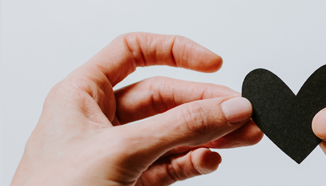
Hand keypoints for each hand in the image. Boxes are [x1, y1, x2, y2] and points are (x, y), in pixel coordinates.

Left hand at [10, 33, 263, 185]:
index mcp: (80, 94)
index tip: (213, 65)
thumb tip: (225, 107)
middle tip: (243, 113)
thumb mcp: (119, 152)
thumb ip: (178, 128)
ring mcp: (115, 154)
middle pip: (163, 96)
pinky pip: (169, 165)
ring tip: (245, 136)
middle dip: (205, 104)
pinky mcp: (129, 183)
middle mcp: (98, 120)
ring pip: (172, 133)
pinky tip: (212, 159)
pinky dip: (193, 162)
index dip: (174, 51)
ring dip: (209, 134)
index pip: (132, 52)